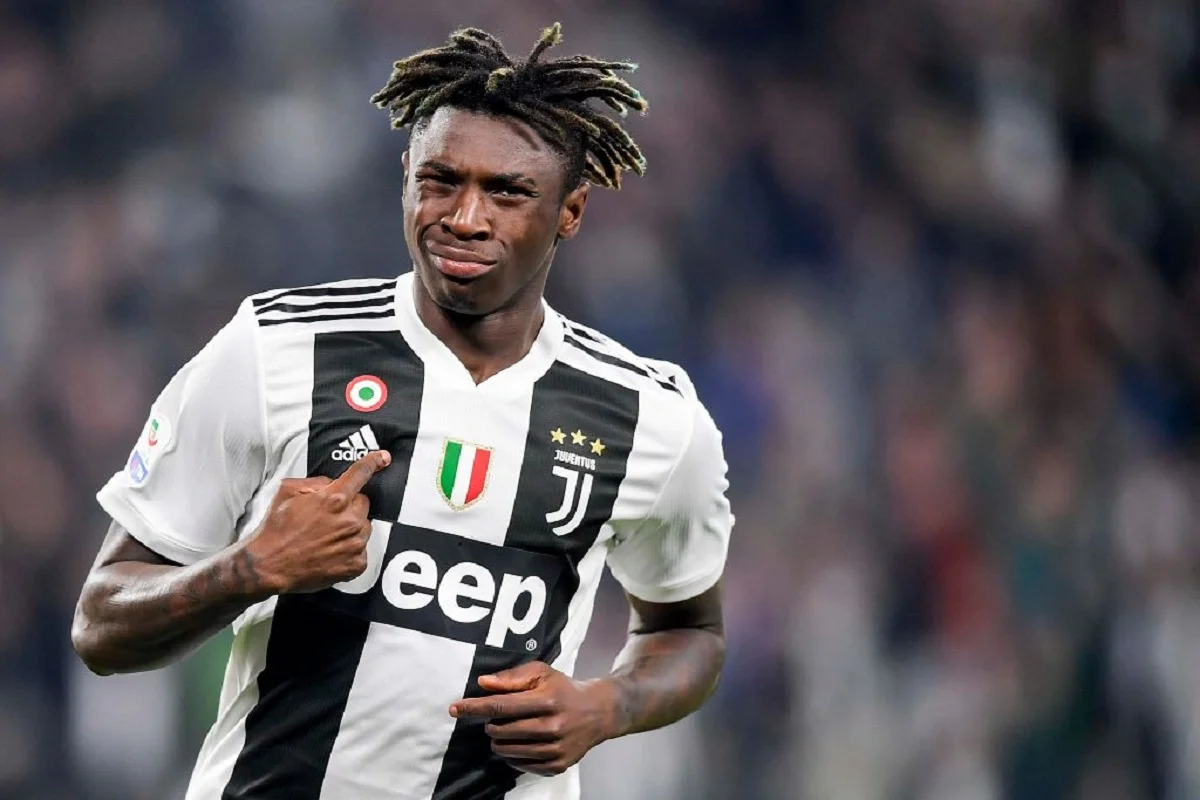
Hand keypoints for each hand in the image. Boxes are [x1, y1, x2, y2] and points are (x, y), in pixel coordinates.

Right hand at [244, 450, 390, 593]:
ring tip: (325, 537)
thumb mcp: (288, 491)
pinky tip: (330, 552)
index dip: (373, 462)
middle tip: (326, 517)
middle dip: (348, 506)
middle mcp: (349, 520)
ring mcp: (354, 543)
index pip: (361, 473)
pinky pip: (361, 550)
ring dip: (350, 529)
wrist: (268, 565)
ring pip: (363, 526)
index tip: (383, 458)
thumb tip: (332, 482)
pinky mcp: (356, 564)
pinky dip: (349, 550)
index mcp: (335, 499)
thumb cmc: (276, 529)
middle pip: (362, 503)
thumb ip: (316, 482)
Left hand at [449, 661, 619, 776]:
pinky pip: (522, 765)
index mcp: (547, 700)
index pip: (502, 705)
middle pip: (503, 731)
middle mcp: (553, 727)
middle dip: (490, 724)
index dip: (475, 707)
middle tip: (495, 719)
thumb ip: (511, 677)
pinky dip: (513, 755)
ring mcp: (556, 749)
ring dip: (499, 740)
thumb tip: (482, 683)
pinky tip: (518, 743)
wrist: (599, 712)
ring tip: (504, 731)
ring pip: (509, 751)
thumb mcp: (541, 673)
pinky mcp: (558, 765)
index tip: (454, 708)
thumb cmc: (563, 689)